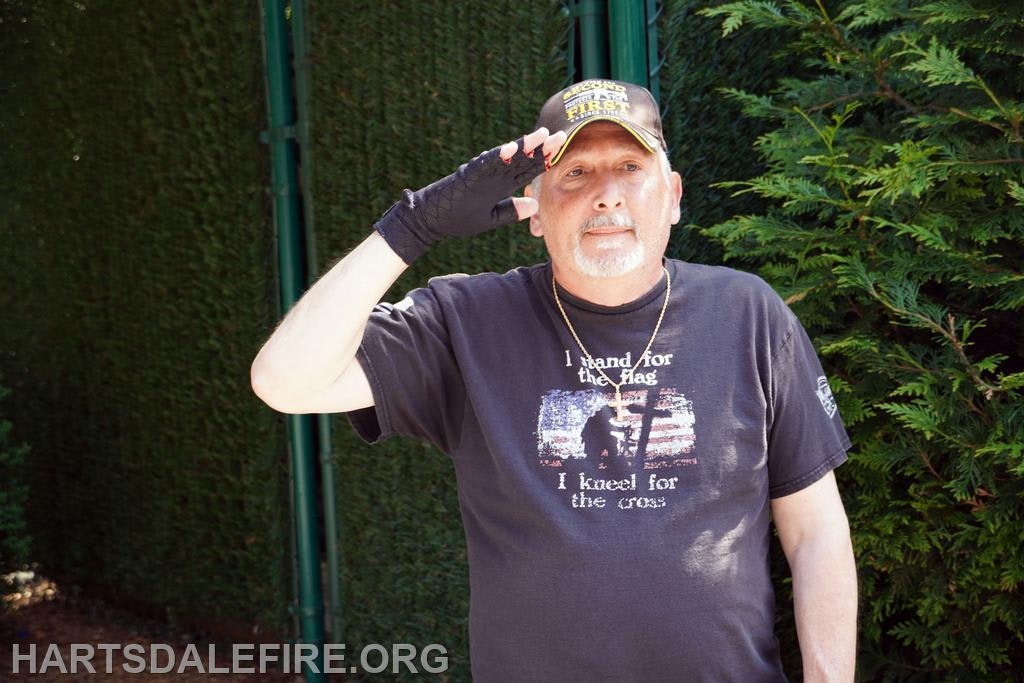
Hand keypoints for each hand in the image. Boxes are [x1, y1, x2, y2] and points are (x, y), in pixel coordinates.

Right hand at [374, 127, 566, 263]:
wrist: (430, 221)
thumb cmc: (458, 218)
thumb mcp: (490, 218)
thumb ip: (511, 210)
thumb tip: (535, 203)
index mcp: (500, 184)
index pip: (526, 170)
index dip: (544, 161)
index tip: (562, 152)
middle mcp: (493, 175)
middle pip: (521, 159)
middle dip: (540, 148)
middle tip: (560, 135)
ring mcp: (481, 173)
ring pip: (505, 157)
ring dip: (522, 146)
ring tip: (540, 135)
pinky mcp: (468, 175)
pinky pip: (484, 164)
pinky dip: (497, 156)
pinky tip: (510, 148)